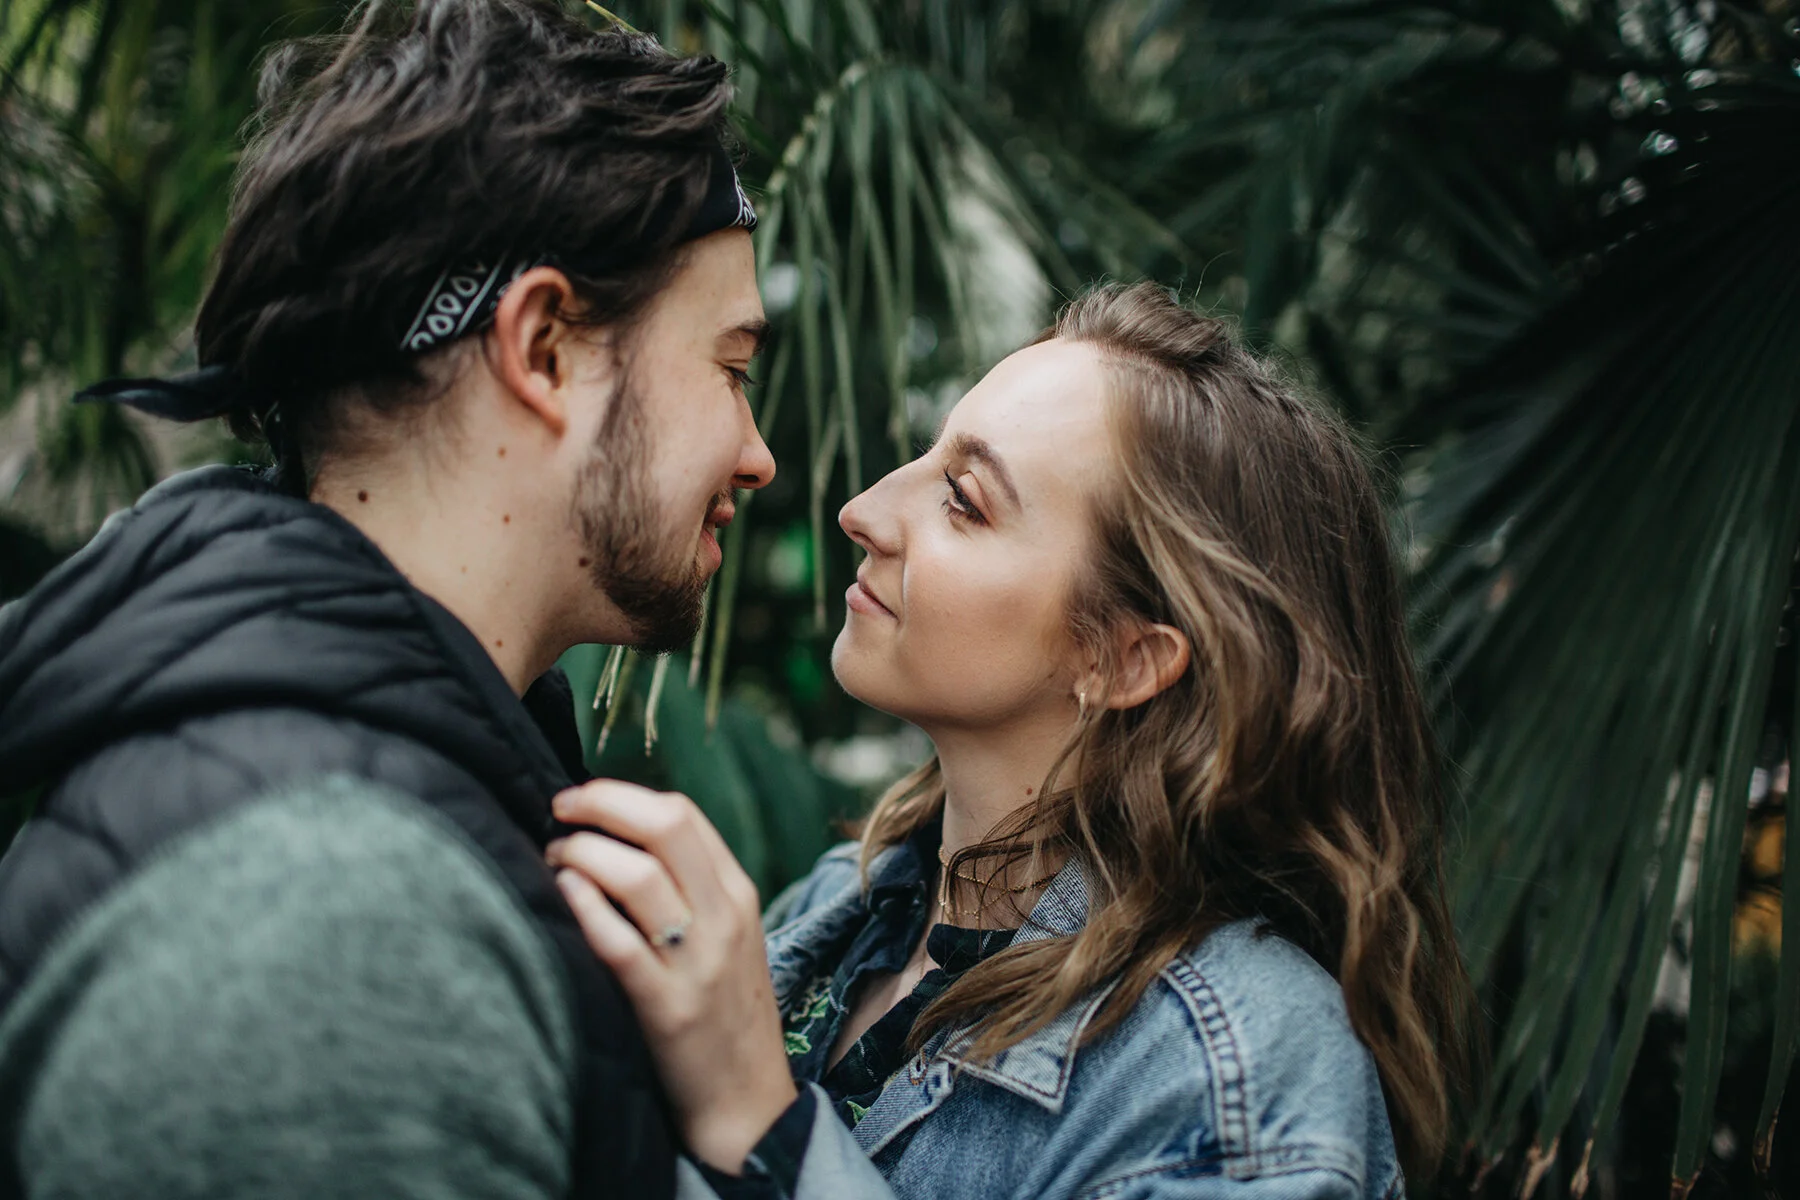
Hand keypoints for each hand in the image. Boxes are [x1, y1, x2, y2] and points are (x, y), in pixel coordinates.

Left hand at [546, 780, 797, 1173]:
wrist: (746, 1102)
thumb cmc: (723, 1013)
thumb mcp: (727, 938)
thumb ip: (690, 887)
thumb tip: (619, 834)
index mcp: (737, 894)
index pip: (682, 814)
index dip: (622, 794)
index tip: (582, 799)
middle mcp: (723, 919)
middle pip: (664, 826)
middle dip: (600, 804)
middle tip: (559, 809)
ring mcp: (697, 963)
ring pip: (637, 876)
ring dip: (580, 853)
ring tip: (551, 859)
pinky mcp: (667, 1009)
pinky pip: (619, 943)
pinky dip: (583, 907)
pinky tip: (560, 893)